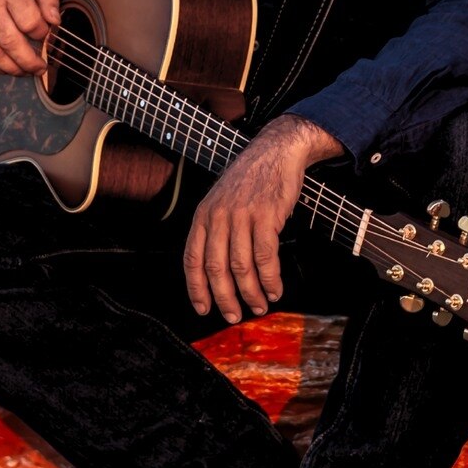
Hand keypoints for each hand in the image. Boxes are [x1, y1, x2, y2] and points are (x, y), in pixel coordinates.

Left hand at [184, 114, 342, 323]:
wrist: (274, 151)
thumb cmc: (250, 181)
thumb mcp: (222, 201)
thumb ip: (217, 230)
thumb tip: (220, 273)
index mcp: (203, 215)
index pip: (192, 259)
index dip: (196, 288)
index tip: (203, 309)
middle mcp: (218, 216)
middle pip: (216, 268)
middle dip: (225, 298)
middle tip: (235, 316)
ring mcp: (241, 215)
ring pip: (241, 267)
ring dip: (251, 293)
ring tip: (260, 306)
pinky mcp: (266, 215)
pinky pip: (265, 258)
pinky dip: (271, 279)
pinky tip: (275, 290)